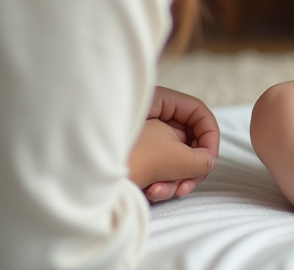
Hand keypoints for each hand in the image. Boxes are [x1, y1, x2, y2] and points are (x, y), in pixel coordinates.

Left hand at [129, 86, 219, 202]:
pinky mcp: (135, 158)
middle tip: (186, 186)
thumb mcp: (173, 157)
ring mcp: (142, 137)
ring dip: (174, 179)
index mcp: (159, 101)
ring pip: (176, 157)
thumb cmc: (128, 160)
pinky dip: (160, 183)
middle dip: (190, 166)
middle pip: (189, 138)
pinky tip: (149, 192)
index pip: (198, 113)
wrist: (83, 181)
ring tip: (158, 191)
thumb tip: (209, 162)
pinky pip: (160, 169)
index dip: (210, 137)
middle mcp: (151, 116)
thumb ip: (200, 158)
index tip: (209, 161)